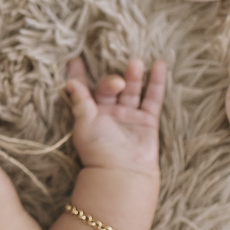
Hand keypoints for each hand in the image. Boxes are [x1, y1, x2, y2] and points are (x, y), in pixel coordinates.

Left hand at [65, 57, 165, 176]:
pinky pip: (152, 98)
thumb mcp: (84, 123)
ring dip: (134, 75)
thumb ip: (80, 101)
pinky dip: (156, 83)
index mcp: (90, 112)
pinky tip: (159, 66)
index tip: (74, 57)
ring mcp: (129, 115)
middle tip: (118, 82)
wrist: (123, 172)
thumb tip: (69, 82)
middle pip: (110, 88)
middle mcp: (109, 112)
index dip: (79, 74)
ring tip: (136, 62)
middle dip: (112, 81)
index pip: (83, 88)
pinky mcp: (147, 120)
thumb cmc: (98, 149)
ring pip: (132, 90)